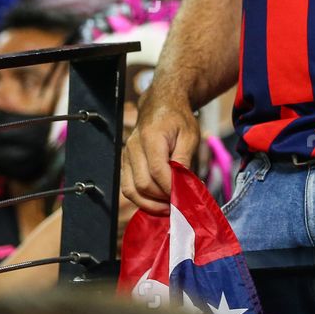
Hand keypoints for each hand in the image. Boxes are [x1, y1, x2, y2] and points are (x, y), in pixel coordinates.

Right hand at [121, 91, 200, 214]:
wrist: (161, 105)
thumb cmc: (178, 119)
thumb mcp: (189, 136)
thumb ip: (184, 160)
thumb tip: (184, 186)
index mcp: (150, 137)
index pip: (157, 170)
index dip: (170, 188)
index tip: (184, 198)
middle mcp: (133, 147)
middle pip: (143, 184)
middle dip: (161, 199)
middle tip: (179, 205)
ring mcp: (126, 156)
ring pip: (132, 190)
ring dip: (150, 204)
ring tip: (168, 208)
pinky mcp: (125, 163)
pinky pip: (128, 188)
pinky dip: (141, 200)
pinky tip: (157, 202)